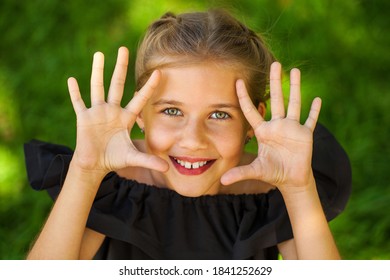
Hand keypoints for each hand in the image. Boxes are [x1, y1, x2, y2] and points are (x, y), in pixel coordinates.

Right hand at [67, 47, 167, 173]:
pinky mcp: (84, 118)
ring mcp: (97, 112)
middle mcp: (112, 110)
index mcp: (126, 117)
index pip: (140, 98)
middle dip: (120, 67)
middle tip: (123, 49)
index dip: (149, 87)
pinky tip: (71, 80)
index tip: (159, 72)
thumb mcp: (132, 158)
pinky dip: (75, 92)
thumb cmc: (114, 158)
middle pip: (116, 84)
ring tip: (99, 54)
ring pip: (97, 87)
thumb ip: (148, 161)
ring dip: (97, 72)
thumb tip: (166, 169)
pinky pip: (79, 103)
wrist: (95, 164)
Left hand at [221, 62, 320, 192]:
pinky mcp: (305, 135)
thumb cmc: (272, 173)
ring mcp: (292, 128)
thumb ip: (240, 173)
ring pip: (294, 104)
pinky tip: (317, 98)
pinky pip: (310, 120)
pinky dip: (314, 111)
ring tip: (295, 71)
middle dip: (275, 82)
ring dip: (295, 88)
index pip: (252, 110)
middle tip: (275, 64)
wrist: (290, 179)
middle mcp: (277, 125)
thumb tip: (222, 181)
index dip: (244, 96)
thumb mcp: (256, 171)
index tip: (237, 81)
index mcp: (264, 131)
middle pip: (276, 100)